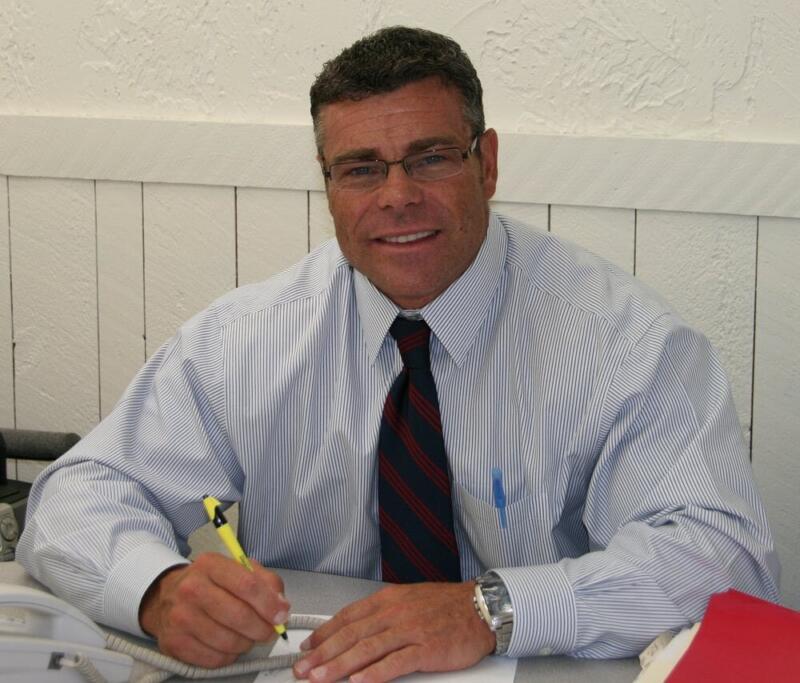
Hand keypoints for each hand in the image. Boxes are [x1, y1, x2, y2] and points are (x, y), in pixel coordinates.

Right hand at [139, 552, 289, 667]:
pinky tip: (228, 643)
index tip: (281, 615)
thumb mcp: (238, 569)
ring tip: (246, 635)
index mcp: (210, 565)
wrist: (167, 596)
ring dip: (246, 643)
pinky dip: (229, 655)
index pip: (247, 585)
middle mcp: (192, 589)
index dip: (269, 604)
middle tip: (269, 631)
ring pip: (229, 641)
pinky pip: (215, 658)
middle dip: (262, 629)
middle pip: (239, 616)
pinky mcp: (175, 642)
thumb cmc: (209, 583)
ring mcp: (180, 617)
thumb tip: (281, 607)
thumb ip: (265, 582)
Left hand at [293, 581, 494, 682]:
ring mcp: (410, 630)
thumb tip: (356, 629)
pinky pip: (396, 662)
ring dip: (339, 665)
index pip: (347, 617)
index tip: (307, 648)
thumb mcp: (409, 600)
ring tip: (320, 678)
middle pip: (351, 635)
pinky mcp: (426, 649)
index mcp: (388, 600)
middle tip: (302, 669)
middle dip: (322, 653)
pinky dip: (375, 673)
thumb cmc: (447, 606)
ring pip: (367, 649)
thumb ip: (383, 615)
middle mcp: (394, 613)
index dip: (324, 633)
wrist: (480, 607)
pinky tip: (359, 681)